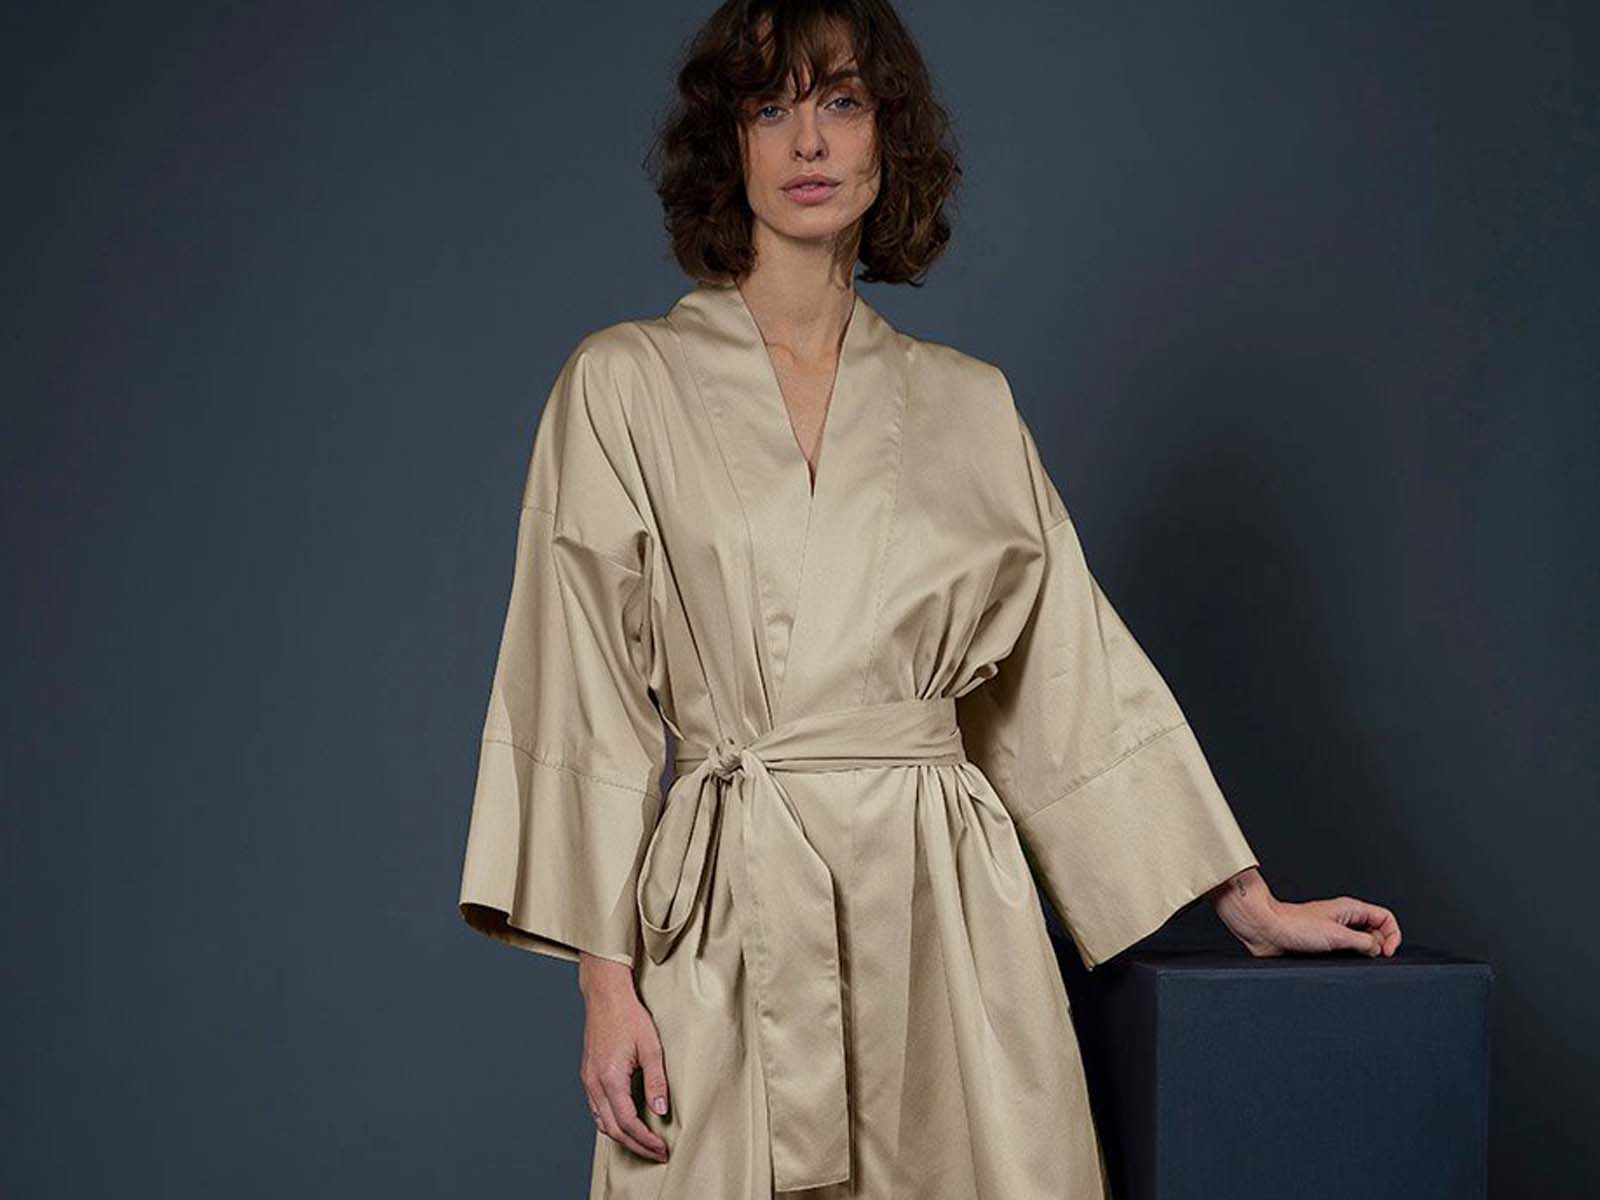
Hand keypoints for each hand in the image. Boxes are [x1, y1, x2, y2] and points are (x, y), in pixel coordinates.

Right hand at [577, 953, 670, 1163]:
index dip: (645, 1140)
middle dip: (636, 1145)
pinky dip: (611, 1123)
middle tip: (656, 1152)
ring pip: (602, 1122)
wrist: (605, 996)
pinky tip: (626, 1122)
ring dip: (623, 1137)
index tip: (662, 1148)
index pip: (628, 1122)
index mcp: (610, 1078)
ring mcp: (588, 1080)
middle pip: (613, 1129)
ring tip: (644, 1142)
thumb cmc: (629, 1016)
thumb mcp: (651, 1047)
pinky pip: (596, 1109)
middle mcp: (594, 1083)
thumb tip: (660, 1110)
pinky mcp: (587, 1076)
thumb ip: (656, 1081)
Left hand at [1209, 867, 1401, 960]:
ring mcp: (1332, 932)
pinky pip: (1343, 953)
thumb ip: (1363, 943)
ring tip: (1354, 963)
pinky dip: (1348, 961)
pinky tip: (1341, 966)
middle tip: (1371, 960)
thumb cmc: (1293, 926)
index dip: (1392, 935)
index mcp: (1350, 910)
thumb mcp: (1337, 935)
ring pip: (1360, 944)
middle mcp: (1343, 919)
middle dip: (1379, 947)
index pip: (1385, 918)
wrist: (1265, 929)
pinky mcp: (1321, 944)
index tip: (1386, 953)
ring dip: (1362, 956)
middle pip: (1375, 933)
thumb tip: (1378, 950)